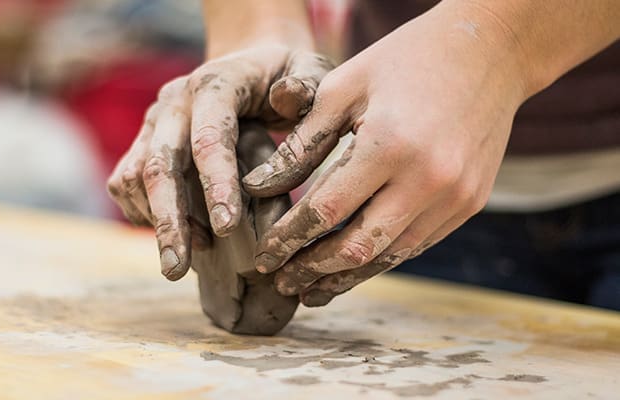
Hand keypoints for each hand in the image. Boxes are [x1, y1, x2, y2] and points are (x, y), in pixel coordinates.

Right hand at [106, 44, 332, 280]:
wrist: (249, 62)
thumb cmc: (286, 74)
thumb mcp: (310, 69)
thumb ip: (306, 85)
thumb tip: (285, 99)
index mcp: (215, 84)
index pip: (209, 137)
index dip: (216, 185)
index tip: (227, 230)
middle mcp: (174, 102)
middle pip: (159, 164)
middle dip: (169, 221)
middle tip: (176, 270)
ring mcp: (154, 122)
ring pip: (134, 177)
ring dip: (156, 221)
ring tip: (186, 259)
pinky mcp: (143, 141)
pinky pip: (126, 182)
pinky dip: (143, 214)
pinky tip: (177, 236)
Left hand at [243, 5, 528, 305]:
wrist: (490, 50)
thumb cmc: (406, 60)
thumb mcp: (344, 87)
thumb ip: (301, 143)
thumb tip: (258, 188)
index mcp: (389, 144)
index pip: (325, 210)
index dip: (288, 239)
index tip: (262, 255)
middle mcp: (428, 179)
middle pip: (357, 246)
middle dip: (312, 270)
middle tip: (281, 282)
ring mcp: (456, 196)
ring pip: (390, 256)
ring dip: (346, 277)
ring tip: (312, 290)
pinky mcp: (470, 203)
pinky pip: (417, 244)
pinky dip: (381, 258)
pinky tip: (354, 266)